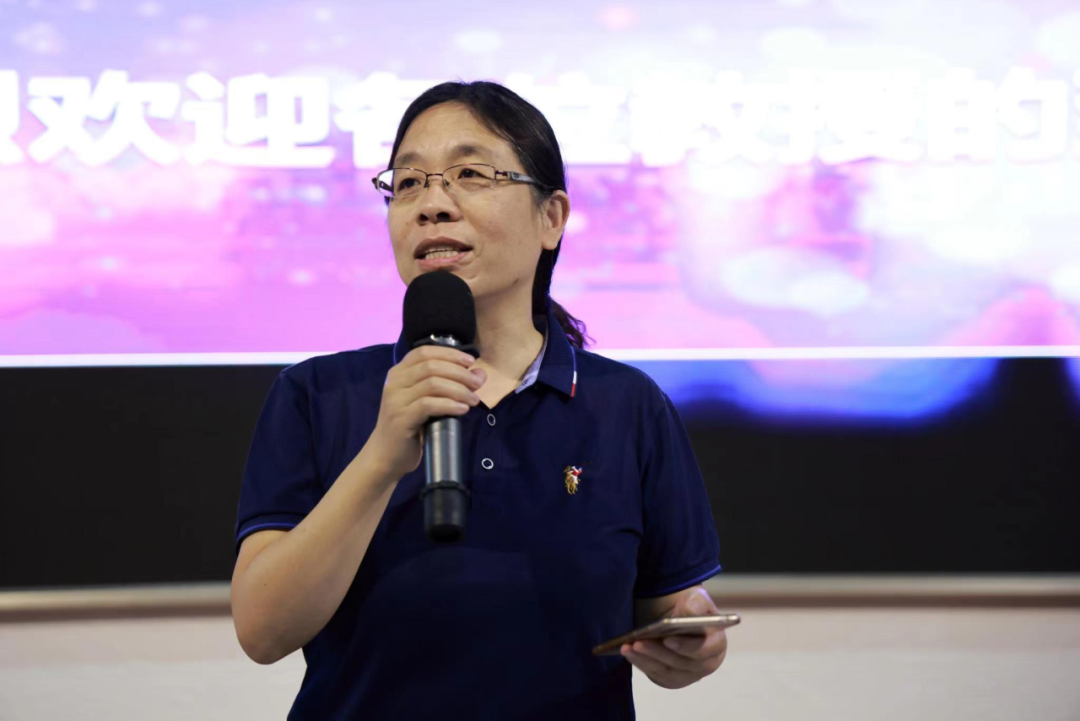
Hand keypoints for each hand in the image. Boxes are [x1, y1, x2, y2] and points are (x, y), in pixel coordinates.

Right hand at [366, 345, 485, 478]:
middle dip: (459, 373)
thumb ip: (448, 385)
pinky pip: (429, 405)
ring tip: (474, 400)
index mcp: (399, 373)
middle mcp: (394, 382)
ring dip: (459, 390)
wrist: (386, 455)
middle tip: (478, 384)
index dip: (450, 354)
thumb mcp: (427, 401)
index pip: (424, 352)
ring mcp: (395, 400)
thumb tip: (480, 373)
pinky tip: (462, 409)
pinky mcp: (400, 418)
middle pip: (431, 366)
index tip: (471, 362)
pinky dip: (450, 405)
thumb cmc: (410, 426)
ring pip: (432, 384)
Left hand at [621, 587, 727, 688]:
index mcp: (716, 643)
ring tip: (627, 646)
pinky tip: (628, 652)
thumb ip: (696, 603)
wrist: (679, 618)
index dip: (685, 646)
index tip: (667, 639)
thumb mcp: (696, 599)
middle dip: (657, 652)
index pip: (703, 649)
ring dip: (645, 659)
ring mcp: (687, 674)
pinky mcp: (671, 679)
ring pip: (665, 671)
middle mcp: (704, 664)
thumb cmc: (691, 608)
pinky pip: (655, 674)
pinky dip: (641, 664)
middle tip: (638, 642)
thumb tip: (692, 612)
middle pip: (680, 663)